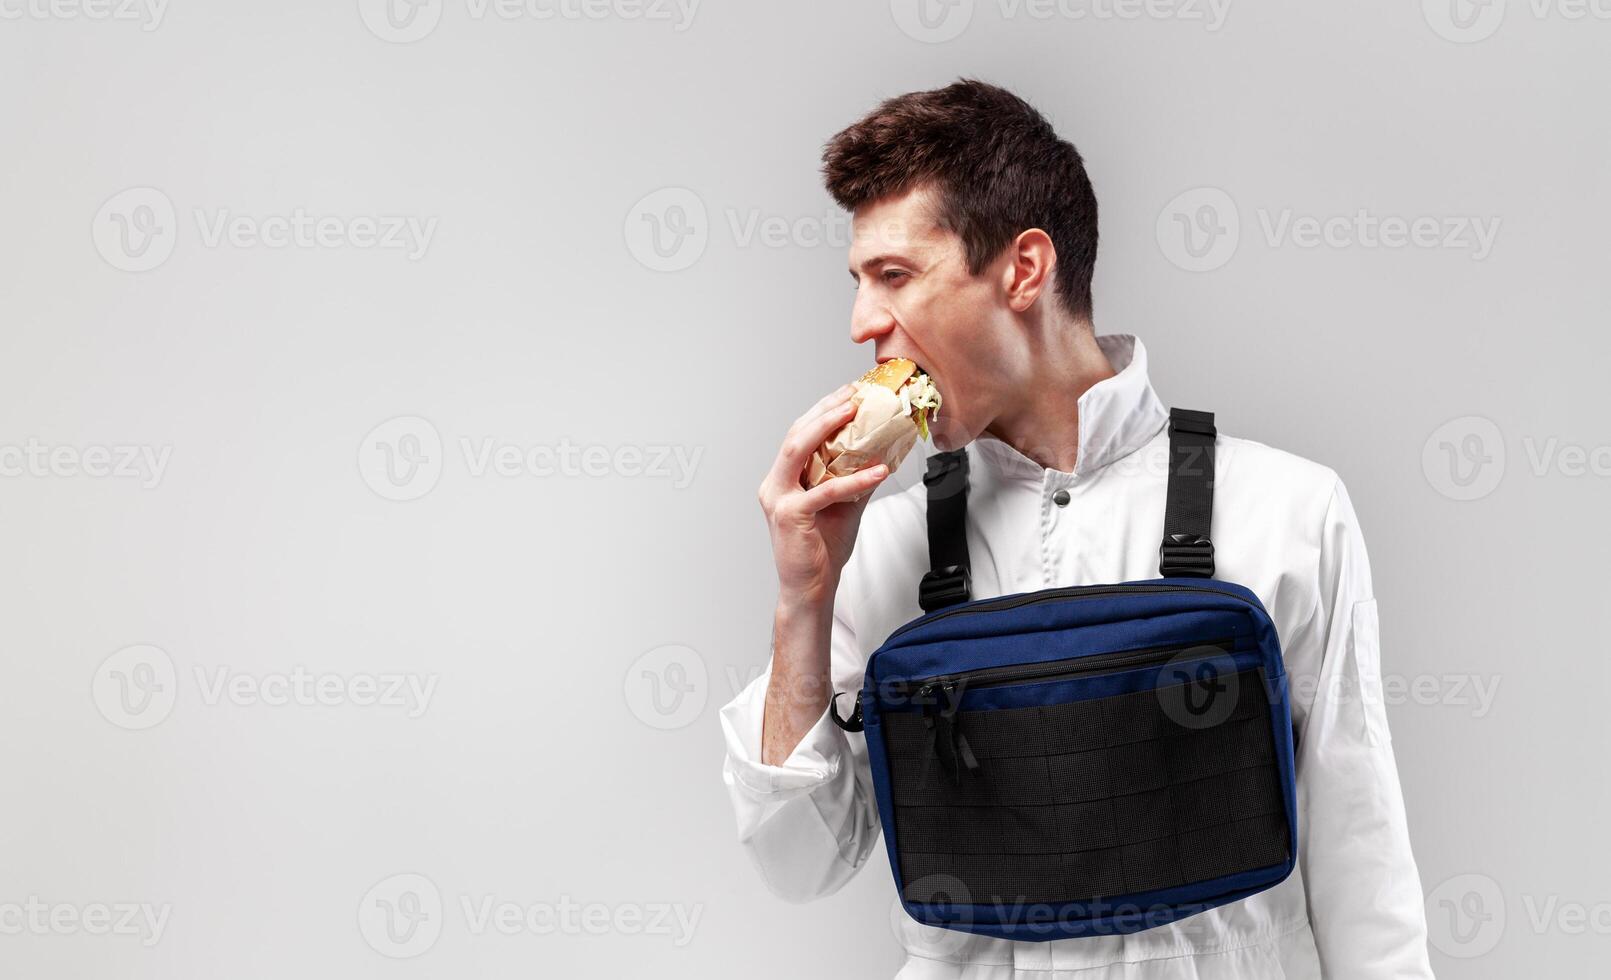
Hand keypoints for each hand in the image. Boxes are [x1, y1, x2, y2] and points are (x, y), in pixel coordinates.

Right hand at [757, 384, 892, 607]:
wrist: (811, 588)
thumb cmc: (822, 549)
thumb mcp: (845, 506)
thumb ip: (856, 479)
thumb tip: (884, 453)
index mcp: (783, 479)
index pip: (800, 435)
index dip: (823, 411)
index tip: (848, 393)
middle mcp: (775, 484)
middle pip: (796, 435)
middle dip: (825, 410)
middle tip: (853, 394)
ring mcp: (778, 499)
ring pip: (798, 450)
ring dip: (828, 427)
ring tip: (856, 413)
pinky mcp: (789, 516)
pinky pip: (825, 490)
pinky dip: (854, 479)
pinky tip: (878, 471)